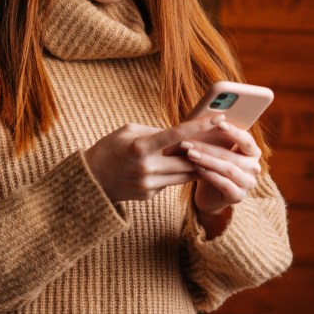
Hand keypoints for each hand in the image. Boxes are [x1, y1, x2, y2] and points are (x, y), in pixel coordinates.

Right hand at [84, 116, 225, 202]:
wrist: (90, 180)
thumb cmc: (110, 148)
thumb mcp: (129, 131)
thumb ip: (156, 131)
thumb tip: (181, 134)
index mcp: (141, 147)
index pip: (177, 134)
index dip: (200, 126)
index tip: (219, 118)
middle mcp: (147, 168)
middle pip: (188, 159)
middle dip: (206, 150)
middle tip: (224, 140)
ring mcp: (149, 184)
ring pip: (184, 174)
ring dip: (198, 164)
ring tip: (212, 154)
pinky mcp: (149, 195)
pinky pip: (171, 182)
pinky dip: (177, 173)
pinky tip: (181, 166)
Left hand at [180, 120, 262, 217]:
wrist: (209, 194)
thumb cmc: (212, 166)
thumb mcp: (216, 150)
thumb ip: (216, 137)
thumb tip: (206, 117)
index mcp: (252, 152)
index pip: (246, 140)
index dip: (233, 131)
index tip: (219, 122)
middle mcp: (254, 168)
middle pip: (232, 155)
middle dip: (208, 147)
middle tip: (188, 141)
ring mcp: (248, 183)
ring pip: (228, 169)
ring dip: (207, 160)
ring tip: (190, 153)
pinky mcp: (238, 197)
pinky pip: (224, 184)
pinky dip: (209, 175)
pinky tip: (197, 168)